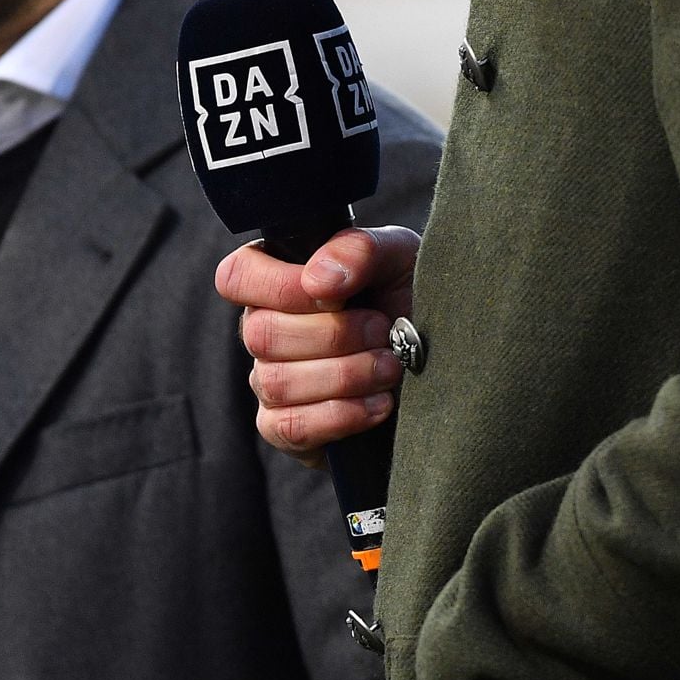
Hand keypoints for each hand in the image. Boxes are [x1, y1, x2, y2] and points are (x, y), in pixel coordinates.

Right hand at [215, 226, 419, 465]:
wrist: (443, 364)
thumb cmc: (409, 302)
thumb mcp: (398, 259)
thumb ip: (359, 249)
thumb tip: (317, 279)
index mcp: (276, 282)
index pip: (236, 277)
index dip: (279, 286)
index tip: (335, 293)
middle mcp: (263, 332)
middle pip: (261, 335)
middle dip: (334, 335)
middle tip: (381, 330)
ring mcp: (269, 384)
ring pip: (278, 382)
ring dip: (345, 375)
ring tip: (389, 367)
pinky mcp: (286, 430)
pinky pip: (292, 427)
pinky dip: (342, 415)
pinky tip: (379, 403)